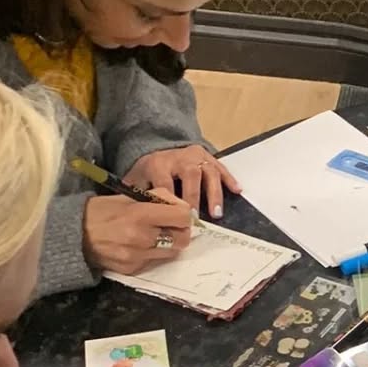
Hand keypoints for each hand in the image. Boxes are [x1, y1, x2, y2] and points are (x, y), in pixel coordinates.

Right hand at [82, 192, 194, 274]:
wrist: (73, 235)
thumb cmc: (100, 212)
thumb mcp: (128, 197)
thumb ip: (157, 199)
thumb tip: (181, 206)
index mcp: (140, 215)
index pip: (182, 217)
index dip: (184, 214)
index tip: (178, 213)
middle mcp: (141, 238)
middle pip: (183, 239)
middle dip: (181, 231)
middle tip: (171, 226)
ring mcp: (137, 256)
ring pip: (172, 252)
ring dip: (169, 243)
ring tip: (154, 235)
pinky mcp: (133, 269)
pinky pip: (155, 261)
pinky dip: (153, 253)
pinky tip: (139, 245)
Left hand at [124, 144, 239, 218]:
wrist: (161, 149)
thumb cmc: (150, 171)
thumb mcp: (136, 179)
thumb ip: (133, 193)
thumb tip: (130, 213)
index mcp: (159, 163)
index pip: (166, 181)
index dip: (171, 199)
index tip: (175, 215)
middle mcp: (180, 157)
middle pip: (190, 174)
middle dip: (194, 196)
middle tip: (197, 218)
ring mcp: (197, 157)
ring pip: (208, 171)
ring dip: (214, 193)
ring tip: (217, 213)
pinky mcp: (209, 158)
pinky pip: (221, 167)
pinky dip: (230, 179)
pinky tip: (237, 191)